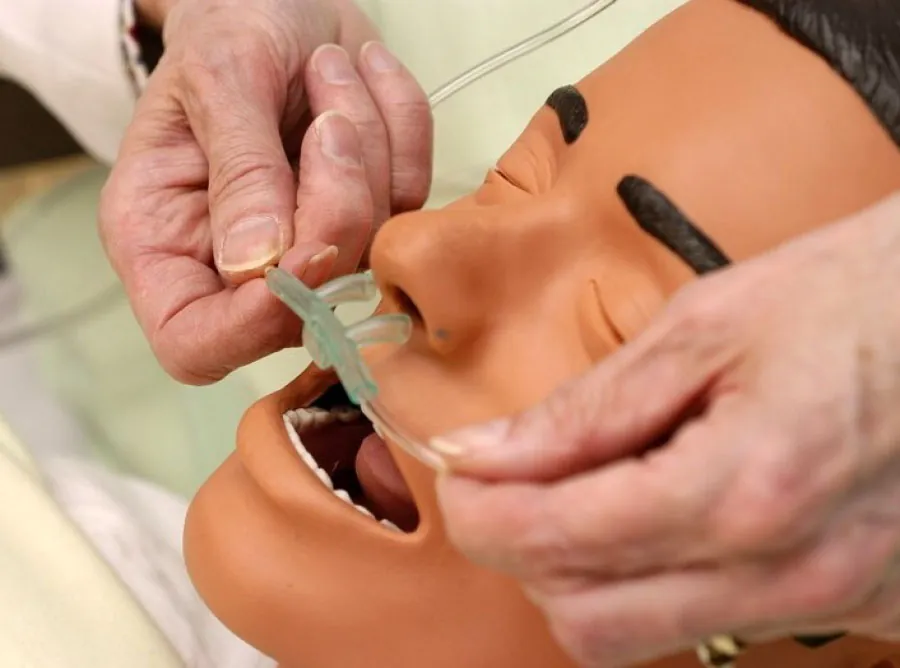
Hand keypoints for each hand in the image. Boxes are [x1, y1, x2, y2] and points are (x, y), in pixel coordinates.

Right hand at [100, 0, 431, 382]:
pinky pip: (412, 196)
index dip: (256, 322)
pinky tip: (364, 76)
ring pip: (370, 250)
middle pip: (305, 308)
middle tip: (327, 110)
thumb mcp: (219, 77)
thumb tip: (260, 268)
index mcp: (163, 246)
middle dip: (336, 206)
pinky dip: (401, 126)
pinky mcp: (369, 218)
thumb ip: (240, 172)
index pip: (197, 343)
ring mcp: (311, 247)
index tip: (306, 248)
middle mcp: (236, 265)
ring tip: (331, 68)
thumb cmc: (228, 27)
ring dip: (369, 145)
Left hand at [434, 193, 899, 666]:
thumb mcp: (708, 326)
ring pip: (641, 636)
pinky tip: (669, 511)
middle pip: (584, 618)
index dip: (479, 512)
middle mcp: (787, 573)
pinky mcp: (855, 609)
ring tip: (591, 489)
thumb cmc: (856, 297)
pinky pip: (712, 624)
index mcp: (742, 488)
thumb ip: (588, 407)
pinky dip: (659, 579)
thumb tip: (483, 451)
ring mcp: (827, 604)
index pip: (554, 541)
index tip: (459, 471)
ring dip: (585, 571)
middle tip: (514, 482)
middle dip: (523, 552)